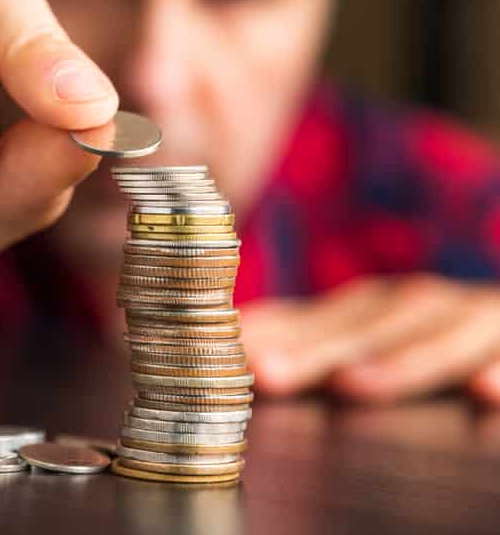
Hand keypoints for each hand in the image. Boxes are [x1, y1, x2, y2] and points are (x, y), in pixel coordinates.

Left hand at [242, 274, 499, 404]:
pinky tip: (485, 391)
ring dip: (396, 360)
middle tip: (266, 373)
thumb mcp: (373, 331)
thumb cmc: (437, 333)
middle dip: (314, 350)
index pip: (314, 318)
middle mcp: (418, 305)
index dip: (268, 332)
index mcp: (374, 306)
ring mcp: (472, 319)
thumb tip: (234, 338)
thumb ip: (311, 337)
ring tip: (352, 385)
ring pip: (436, 336)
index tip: (222, 352)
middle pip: (364, 328)